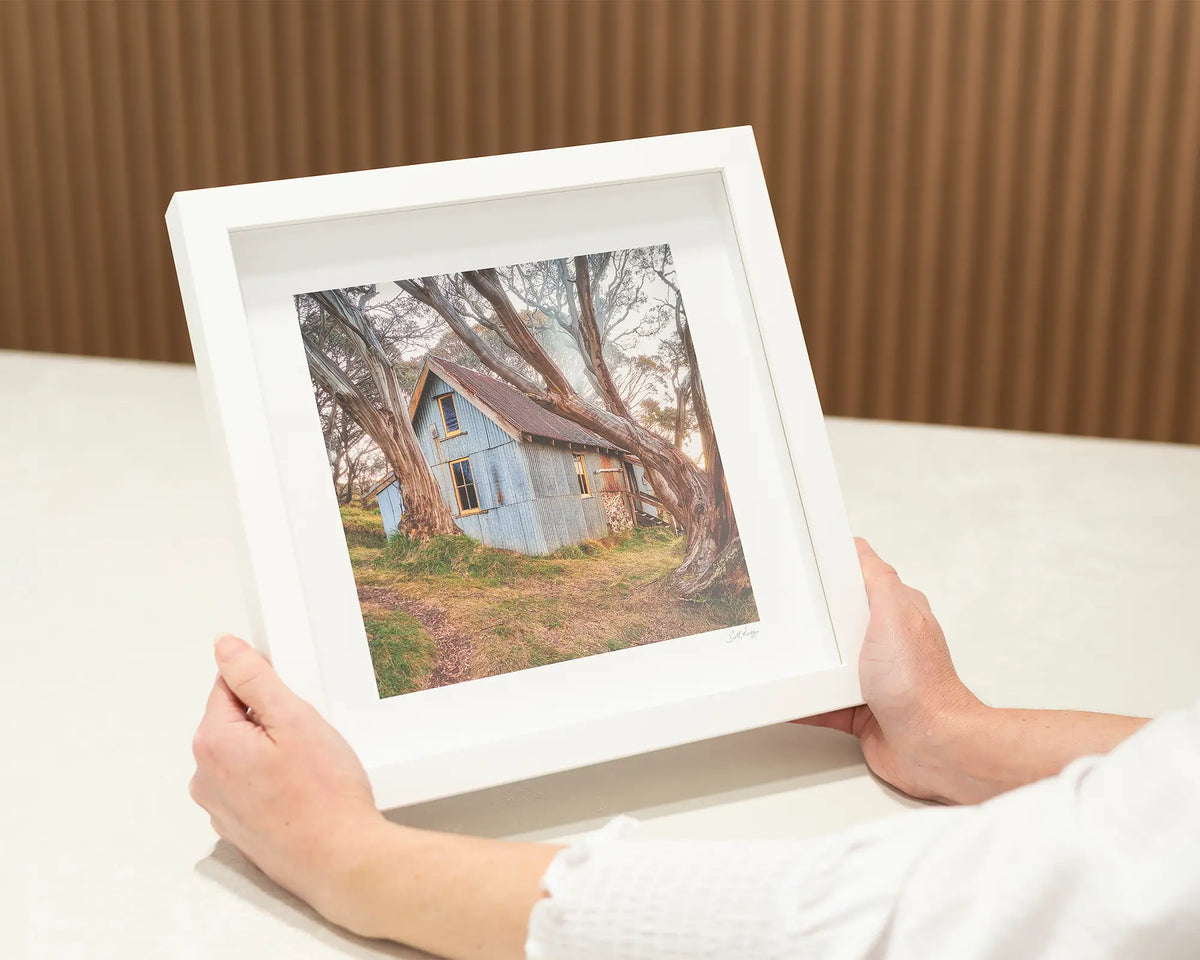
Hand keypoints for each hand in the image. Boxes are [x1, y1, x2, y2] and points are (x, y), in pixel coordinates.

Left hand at [189, 635, 390, 934]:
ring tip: (309, 769)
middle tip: (308, 739)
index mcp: (212, 742)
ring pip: (244, 754)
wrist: (341, 859)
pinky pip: (251, 785)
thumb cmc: (324, 796)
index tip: (293, 703)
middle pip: (235, 721)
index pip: (227, 686)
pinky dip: (273, 781)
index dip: (266, 686)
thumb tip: (226, 649)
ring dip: (272, 752)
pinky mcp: (236, 827)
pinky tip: (302, 791)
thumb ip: (254, 678)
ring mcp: (219, 806)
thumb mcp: (294, 719)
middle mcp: (205, 776)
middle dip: (270, 721)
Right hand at [803, 539, 985, 802]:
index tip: (803, 566)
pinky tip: (783, 696)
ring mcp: (872, 679)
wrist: (931, 747)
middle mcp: (886, 645)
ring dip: (806, 662)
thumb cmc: (920, 684)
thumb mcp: (895, 614)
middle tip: (782, 613)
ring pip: (828, 664)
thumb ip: (878, 579)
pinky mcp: (859, 711)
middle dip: (813, 621)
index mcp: (898, 614)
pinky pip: (821, 702)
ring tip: (778, 653)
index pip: (862, 582)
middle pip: (838, 622)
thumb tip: (859, 547)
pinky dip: (802, 701)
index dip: (834, 574)